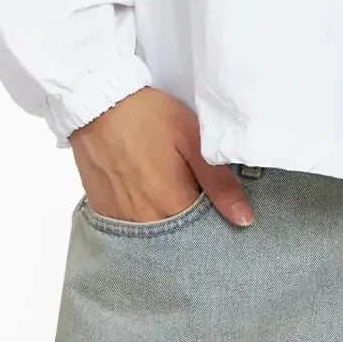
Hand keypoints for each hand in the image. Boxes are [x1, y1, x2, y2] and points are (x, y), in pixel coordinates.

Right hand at [68, 86, 255, 226]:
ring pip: (153, 233)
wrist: (98, 104)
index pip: (203, 233)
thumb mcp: (193, 139)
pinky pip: (129, 227)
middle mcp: (147, 221)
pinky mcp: (103, 212)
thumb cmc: (149, 117)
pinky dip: (141, 216)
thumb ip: (219, 183)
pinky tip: (144, 193)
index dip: (212, 218)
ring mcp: (121, 221)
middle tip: (188, 191)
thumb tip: (244, 219)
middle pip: (177, 237)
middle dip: (188, 222)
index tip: (213, 201)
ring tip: (165, 189)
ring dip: (164, 220)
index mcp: (174, 205)